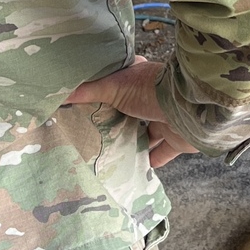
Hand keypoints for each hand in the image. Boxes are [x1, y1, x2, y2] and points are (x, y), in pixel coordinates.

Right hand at [65, 57, 197, 168]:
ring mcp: (165, 119)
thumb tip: (59, 93)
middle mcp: (153, 98)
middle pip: (130, 112)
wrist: (189, 109)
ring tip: (107, 155)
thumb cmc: (150, 90)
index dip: (105, 91)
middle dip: (116, 122)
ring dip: (131, 143)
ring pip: (145, 134)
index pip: (119, 83)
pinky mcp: (175, 140)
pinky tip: (132, 171)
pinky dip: (148, 162)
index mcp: (140, 79)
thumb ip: (88, 91)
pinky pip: (160, 154)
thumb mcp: (113, 86)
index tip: (87, 104)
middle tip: (92, 135)